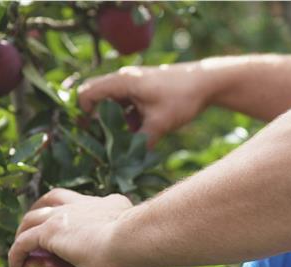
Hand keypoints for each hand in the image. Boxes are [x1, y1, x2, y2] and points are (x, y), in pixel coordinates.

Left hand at [9, 189, 153, 266]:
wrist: (133, 242)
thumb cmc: (141, 254)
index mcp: (112, 206)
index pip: (92, 205)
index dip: (82, 215)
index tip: (78, 232)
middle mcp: (88, 204)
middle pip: (58, 198)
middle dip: (45, 209)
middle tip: (39, 228)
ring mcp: (67, 214)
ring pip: (36, 215)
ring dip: (25, 228)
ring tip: (20, 244)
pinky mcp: (51, 230)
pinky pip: (25, 241)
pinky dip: (16, 253)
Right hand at [78, 64, 209, 146]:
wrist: (206, 83)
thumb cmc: (182, 98)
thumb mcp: (160, 124)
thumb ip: (141, 142)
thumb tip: (127, 161)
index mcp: (122, 82)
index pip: (87, 94)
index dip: (83, 114)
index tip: (90, 134)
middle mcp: (124, 80)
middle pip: (97, 99)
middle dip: (97, 120)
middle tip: (102, 140)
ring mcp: (134, 84)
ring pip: (113, 104)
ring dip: (115, 121)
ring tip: (122, 140)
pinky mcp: (143, 90)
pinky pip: (127, 105)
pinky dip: (128, 118)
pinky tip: (139, 132)